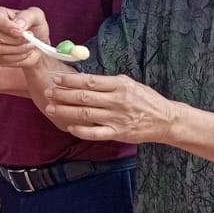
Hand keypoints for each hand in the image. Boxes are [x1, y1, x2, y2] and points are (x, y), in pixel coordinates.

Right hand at [0, 6, 49, 68]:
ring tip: (31, 45)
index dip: (7, 26)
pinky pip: (3, 59)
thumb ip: (27, 17)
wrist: (37, 44)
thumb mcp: (36, 16)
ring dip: (19, 49)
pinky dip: (18, 57)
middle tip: (31, 39)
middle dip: (16, 40)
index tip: (21, 32)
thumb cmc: (35, 26)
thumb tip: (18, 25)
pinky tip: (25, 52)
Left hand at [42, 73, 178, 143]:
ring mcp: (117, 118)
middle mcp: (117, 101)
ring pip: (86, 114)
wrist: (166, 119)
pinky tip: (69, 126)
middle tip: (48, 92)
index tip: (56, 78)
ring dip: (66, 111)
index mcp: (120, 85)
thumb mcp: (129, 84)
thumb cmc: (145, 100)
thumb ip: (108, 83)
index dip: (70, 80)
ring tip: (51, 108)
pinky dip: (81, 130)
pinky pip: (95, 132)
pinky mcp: (118, 133)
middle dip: (63, 94)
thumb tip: (83, 79)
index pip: (90, 81)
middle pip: (84, 97)